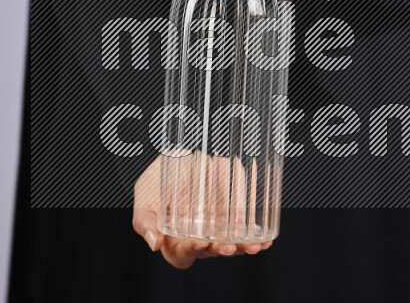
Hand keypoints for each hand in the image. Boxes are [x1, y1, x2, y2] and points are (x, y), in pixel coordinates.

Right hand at [132, 157, 271, 269]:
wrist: (177, 155)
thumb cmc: (156, 182)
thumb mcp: (145, 198)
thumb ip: (145, 221)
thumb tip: (154, 244)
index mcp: (173, 239)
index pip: (183, 254)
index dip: (192, 252)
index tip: (199, 243)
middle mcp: (197, 236)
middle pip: (211, 252)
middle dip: (222, 250)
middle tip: (229, 246)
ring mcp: (216, 227)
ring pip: (231, 244)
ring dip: (243, 247)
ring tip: (254, 246)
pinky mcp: (232, 213)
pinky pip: (245, 229)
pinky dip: (255, 235)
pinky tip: (265, 239)